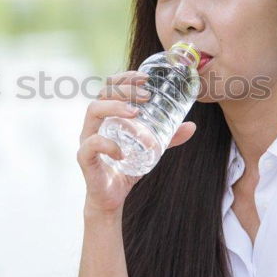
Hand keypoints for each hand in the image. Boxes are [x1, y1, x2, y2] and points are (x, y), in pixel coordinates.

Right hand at [76, 70, 196, 216]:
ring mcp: (86, 138)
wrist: (112, 198)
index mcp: (107, 116)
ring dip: (115, 107)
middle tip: (146, 95)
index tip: (145, 78)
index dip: (126, 78)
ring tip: (136, 113)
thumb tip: (192, 126)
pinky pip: (91, 144)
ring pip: (93, 110)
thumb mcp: (151, 149)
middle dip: (124, 88)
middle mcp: (94, 123)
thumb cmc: (127, 167)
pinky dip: (107, 144)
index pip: (110, 87)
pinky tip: (122, 152)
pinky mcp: (84, 157)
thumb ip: (168, 137)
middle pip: (102, 93)